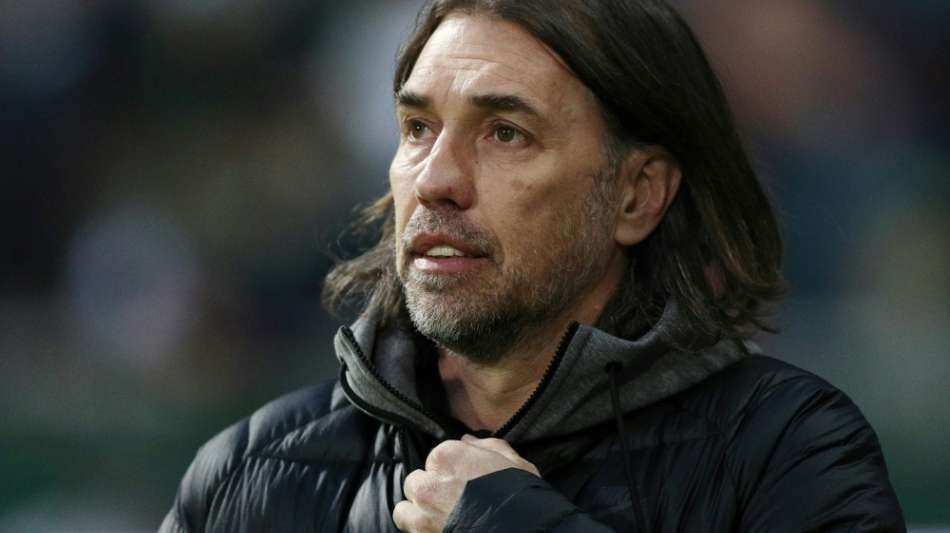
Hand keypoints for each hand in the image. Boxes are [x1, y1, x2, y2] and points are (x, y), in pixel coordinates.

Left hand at [393, 435, 539, 531]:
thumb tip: (467, 440)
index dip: (450, 471)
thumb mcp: (513, 462)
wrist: (522, 530)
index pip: (435, 458)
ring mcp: (422, 513)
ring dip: (417, 513)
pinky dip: (419, 531)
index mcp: (448, 456)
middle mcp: (429, 482)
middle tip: (451, 501)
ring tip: (438, 519)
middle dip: (430, 490)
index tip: (464, 482)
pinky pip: (408, 529)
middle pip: (416, 482)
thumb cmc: (521, 496)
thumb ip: (487, 446)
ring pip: (404, 509)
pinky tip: (437, 530)